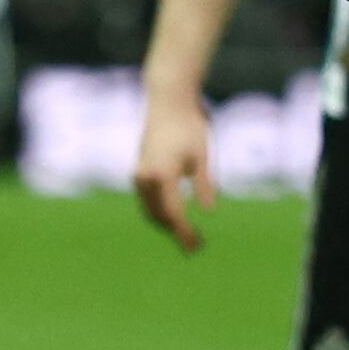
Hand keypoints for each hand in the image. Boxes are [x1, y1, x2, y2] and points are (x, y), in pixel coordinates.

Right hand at [133, 90, 213, 253]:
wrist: (167, 102)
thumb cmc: (189, 126)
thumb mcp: (202, 156)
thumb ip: (204, 184)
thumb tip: (209, 210)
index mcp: (162, 175)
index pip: (174, 213)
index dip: (184, 232)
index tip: (195, 246)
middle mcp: (146, 177)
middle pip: (159, 216)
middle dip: (176, 231)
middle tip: (196, 244)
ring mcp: (139, 174)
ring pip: (150, 210)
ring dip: (166, 223)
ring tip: (186, 232)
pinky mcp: (139, 170)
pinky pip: (146, 199)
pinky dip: (159, 211)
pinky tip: (173, 215)